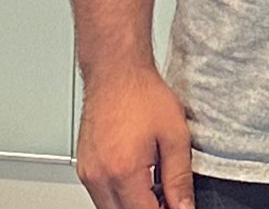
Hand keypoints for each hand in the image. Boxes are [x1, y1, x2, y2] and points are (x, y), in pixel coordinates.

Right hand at [76, 65, 194, 208]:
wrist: (116, 73)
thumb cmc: (143, 96)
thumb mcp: (176, 137)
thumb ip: (180, 179)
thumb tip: (184, 207)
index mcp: (124, 172)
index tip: (176, 206)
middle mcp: (100, 177)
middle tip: (168, 199)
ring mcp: (88, 173)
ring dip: (132, 205)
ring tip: (155, 187)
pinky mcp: (84, 168)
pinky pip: (100, 195)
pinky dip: (119, 195)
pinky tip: (138, 179)